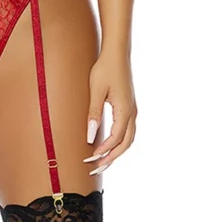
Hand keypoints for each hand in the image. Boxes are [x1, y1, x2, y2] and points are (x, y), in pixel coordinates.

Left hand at [83, 49, 136, 173]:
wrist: (116, 52)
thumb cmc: (105, 69)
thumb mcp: (95, 90)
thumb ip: (93, 113)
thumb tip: (90, 137)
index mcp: (125, 110)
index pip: (116, 139)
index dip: (103, 151)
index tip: (90, 159)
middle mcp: (132, 112)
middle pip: (125, 144)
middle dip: (111, 158)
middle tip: (95, 169)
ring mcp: (132, 109)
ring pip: (128, 139)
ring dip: (116, 151)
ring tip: (101, 161)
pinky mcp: (129, 106)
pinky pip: (127, 130)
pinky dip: (119, 142)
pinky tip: (107, 143)